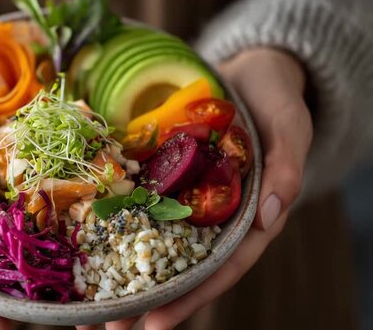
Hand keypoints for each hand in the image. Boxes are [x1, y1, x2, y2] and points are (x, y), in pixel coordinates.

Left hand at [79, 47, 311, 329]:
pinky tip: (84, 241)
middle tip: (105, 327)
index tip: (153, 324)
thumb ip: (286, 168)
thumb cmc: (275, 97)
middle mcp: (211, 214)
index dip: (188, 297)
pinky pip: (137, 202)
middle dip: (143, 299)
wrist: (246, 70)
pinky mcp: (161, 175)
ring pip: (152, 241)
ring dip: (121, 272)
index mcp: (247, 216)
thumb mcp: (290, 125)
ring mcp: (183, 196)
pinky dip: (114, 224)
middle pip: (178, 265)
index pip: (219, 268)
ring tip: (85, 301)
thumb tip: (271, 216)